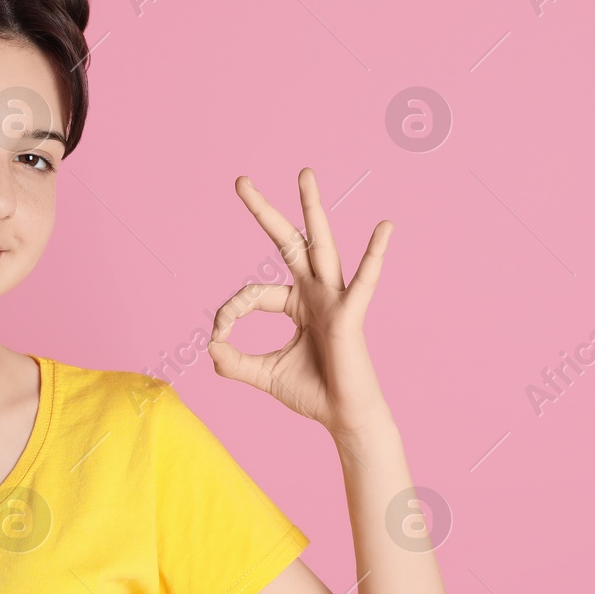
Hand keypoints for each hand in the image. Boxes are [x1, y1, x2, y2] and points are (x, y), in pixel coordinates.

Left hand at [208, 168, 394, 439]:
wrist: (343, 419)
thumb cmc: (312, 393)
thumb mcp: (263, 375)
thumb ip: (234, 362)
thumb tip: (209, 347)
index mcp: (296, 303)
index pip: (252, 293)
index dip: (229, 312)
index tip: (217, 336)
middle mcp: (315, 292)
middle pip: (286, 242)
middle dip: (263, 211)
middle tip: (239, 180)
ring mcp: (333, 299)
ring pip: (320, 245)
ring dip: (312, 208)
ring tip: (303, 174)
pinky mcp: (351, 314)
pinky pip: (364, 281)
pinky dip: (375, 254)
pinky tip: (385, 228)